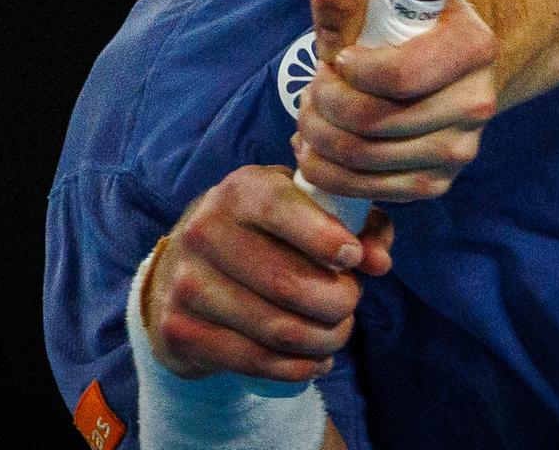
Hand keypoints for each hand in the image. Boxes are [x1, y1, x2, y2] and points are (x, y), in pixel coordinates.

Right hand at [143, 165, 393, 383]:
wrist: (185, 269)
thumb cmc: (267, 234)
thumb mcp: (305, 211)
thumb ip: (356, 224)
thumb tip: (378, 261)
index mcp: (240, 191)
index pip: (283, 209)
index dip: (327, 238)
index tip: (354, 259)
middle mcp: (205, 230)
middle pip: (290, 283)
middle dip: (339, 301)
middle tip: (350, 302)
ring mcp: (187, 282)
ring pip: (279, 329)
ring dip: (325, 339)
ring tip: (336, 332)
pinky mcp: (180, 329)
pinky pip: (256, 360)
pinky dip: (299, 368)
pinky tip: (315, 360)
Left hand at [296, 0, 500, 202]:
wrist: (434, 52)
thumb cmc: (396, 10)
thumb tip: (334, 20)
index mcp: (473, 46)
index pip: (399, 77)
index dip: (350, 72)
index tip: (337, 57)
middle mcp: (477, 102)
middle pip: (373, 122)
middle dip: (322, 105)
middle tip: (311, 87)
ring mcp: (461, 149)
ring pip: (365, 159)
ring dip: (319, 138)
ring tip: (309, 114)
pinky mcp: (438, 182)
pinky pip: (372, 190)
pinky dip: (330, 173)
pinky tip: (317, 149)